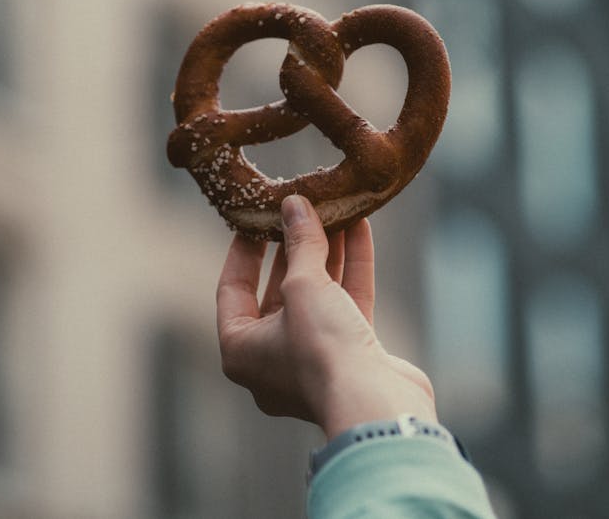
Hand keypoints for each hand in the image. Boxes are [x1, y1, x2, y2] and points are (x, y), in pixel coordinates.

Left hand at [217, 195, 436, 439]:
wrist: (375, 404)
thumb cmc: (323, 351)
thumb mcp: (304, 286)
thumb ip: (300, 243)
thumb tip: (295, 204)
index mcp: (240, 349)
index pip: (233, 290)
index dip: (244, 251)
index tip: (254, 219)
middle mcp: (272, 358)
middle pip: (278, 291)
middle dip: (293, 248)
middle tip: (298, 212)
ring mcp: (313, 358)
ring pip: (317, 295)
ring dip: (327, 253)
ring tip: (335, 212)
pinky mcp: (350, 355)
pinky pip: (345, 304)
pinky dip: (351, 269)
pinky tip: (360, 229)